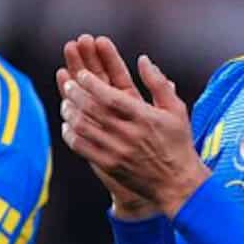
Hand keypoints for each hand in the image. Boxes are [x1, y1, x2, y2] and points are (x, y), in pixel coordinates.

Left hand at [60, 35, 160, 218]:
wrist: (177, 183)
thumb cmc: (177, 143)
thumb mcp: (176, 109)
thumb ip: (158, 83)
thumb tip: (142, 60)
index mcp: (144, 117)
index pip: (111, 96)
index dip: (92, 83)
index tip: (81, 74)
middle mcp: (129, 134)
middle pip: (92, 109)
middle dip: (76, 93)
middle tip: (69, 84)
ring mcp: (117, 151)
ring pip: (84, 127)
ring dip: (70, 112)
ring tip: (66, 102)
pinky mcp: (109, 166)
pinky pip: (82, 148)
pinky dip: (71, 135)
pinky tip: (68, 126)